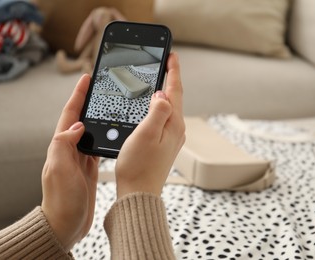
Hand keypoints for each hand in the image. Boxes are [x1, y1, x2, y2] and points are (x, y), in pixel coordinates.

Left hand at [41, 74, 98, 251]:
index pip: (69, 114)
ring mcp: (80, 158)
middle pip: (79, 118)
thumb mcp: (60, 171)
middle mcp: (70, 149)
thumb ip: (64, 145)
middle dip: (88, 100)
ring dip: (97, 115)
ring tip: (109, 103)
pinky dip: (104, 133)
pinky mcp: (89, 167)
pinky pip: (96, 144)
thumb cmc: (62, 201)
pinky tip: (112, 131)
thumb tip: (77, 125)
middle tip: (100, 86)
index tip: (86, 79)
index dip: (77, 95)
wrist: (66, 224)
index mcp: (61, 146)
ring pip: (89, 130)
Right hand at [115, 52, 184, 197]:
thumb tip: (162, 94)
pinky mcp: (163, 146)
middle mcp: (176, 130)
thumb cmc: (138, 166)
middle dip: (170, 79)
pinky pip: (163, 119)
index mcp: (173, 124)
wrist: (138, 193)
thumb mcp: (146, 133)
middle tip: (165, 63)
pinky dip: (158, 108)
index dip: (173, 71)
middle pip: (175, 98)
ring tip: (158, 80)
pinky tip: (151, 108)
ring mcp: (171, 139)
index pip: (175, 90)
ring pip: (168, 109)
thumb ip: (157, 111)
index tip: (172, 55)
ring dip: (164, 93)